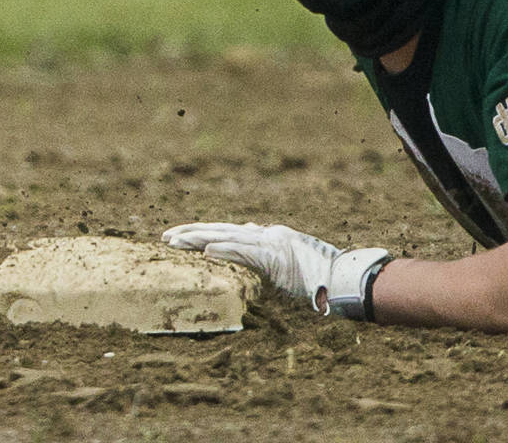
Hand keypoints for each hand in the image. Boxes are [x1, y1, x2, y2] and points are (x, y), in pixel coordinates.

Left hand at [163, 221, 390, 317]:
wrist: (342, 277)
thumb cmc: (320, 273)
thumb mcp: (291, 256)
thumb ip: (270, 246)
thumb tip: (251, 232)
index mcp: (269, 237)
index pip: (230, 232)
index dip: (205, 233)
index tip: (181, 236)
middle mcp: (267, 235)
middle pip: (223, 230)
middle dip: (192, 233)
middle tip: (166, 237)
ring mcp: (270, 244)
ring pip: (227, 237)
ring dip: (199, 239)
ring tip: (176, 241)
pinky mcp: (275, 256)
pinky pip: (245, 253)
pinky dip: (225, 250)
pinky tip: (206, 251)